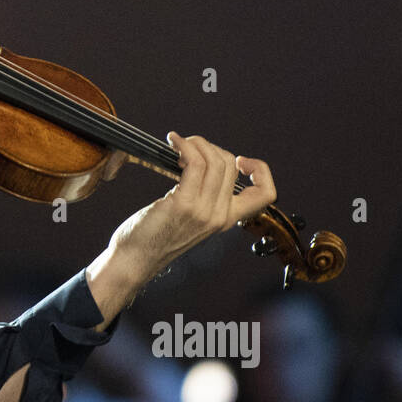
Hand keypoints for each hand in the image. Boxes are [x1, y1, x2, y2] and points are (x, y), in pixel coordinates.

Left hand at [99, 132, 277, 283]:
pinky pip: (194, 163)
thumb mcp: (190, 218)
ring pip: (215, 160)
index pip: (266, 194)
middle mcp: (220, 216)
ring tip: (178, 145)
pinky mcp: (184, 204)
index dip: (261, 170)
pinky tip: (173, 142)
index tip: (240, 160)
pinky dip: (185, 146)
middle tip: (187, 148)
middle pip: (230, 164)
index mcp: (226, 219)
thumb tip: (200, 161)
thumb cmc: (155, 235)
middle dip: (208, 146)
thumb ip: (203, 196)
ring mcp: (204, 211)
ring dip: (195, 143)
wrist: (135, 259)